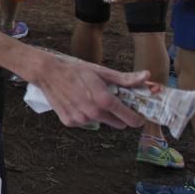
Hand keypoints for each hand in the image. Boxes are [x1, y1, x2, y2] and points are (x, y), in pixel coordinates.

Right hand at [26, 50, 147, 128]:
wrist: (48, 73)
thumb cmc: (75, 70)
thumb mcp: (101, 72)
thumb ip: (125, 79)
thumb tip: (146, 77)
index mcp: (104, 100)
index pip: (130, 119)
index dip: (137, 118)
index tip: (138, 114)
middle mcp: (93, 113)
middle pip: (118, 123)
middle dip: (119, 115)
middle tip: (111, 102)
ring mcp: (81, 119)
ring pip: (101, 122)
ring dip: (101, 114)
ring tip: (90, 99)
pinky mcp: (70, 122)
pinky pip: (86, 123)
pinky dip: (86, 115)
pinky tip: (79, 103)